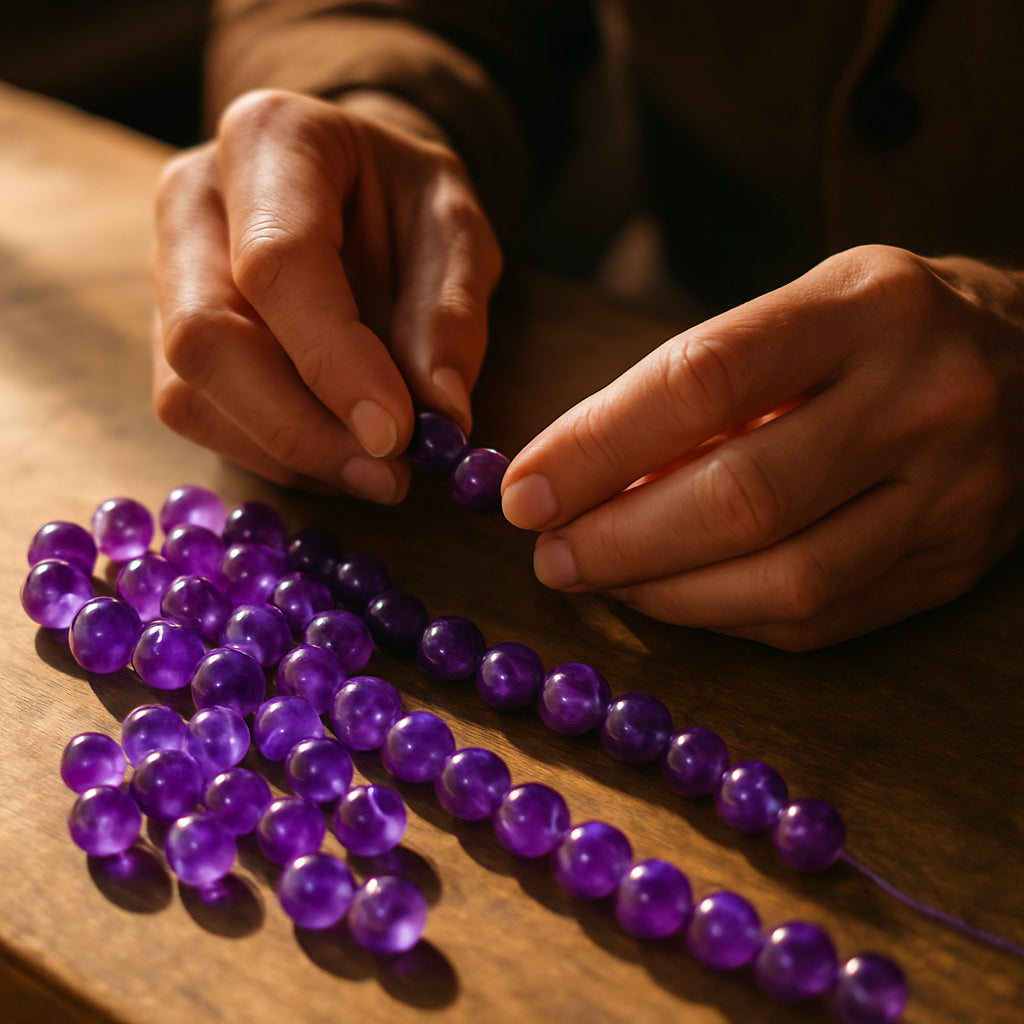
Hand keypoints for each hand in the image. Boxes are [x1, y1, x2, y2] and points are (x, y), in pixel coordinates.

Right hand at [151, 88, 501, 500]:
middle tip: (389, 476)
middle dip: (301, 428)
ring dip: (288, 454)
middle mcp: (192, 202)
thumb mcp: (456, 231)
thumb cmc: (408, 205)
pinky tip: (337, 460)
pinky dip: (272, 457)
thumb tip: (441, 417)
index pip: (279, 263)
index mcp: (270, 141)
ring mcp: (166, 271)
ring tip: (377, 473)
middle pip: (208, 337)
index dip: (334, 360)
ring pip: (190, 391)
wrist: (359, 193)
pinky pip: (197, 415)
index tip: (397, 433)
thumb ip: (451, 314)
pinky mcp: (168, 337)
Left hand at [501, 245, 1023, 648]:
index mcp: (864, 307)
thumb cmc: (879, 333)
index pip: (704, 380)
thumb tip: (576, 474)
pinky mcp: (950, 567)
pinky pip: (815, 619)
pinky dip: (721, 616)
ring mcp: (950, 494)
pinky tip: (668, 597)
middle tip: (549, 553)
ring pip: (783, 579)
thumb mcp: (798, 313)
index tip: (522, 489)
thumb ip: (697, 387)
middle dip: (619, 538)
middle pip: (742, 497)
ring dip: (663, 592)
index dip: (598, 444)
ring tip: (597, 576)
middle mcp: (920, 399)